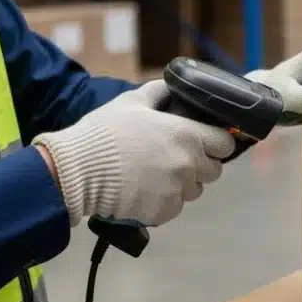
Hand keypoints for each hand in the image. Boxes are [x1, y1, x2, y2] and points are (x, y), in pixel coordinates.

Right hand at [33, 81, 234, 226]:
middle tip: (172, 158)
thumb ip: (160, 93)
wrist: (76, 172)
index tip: (203, 142)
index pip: (225, 144)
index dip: (216, 142)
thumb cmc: (105, 133)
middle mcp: (189, 165)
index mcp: (188, 136)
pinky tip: (143, 191)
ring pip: (194, 190)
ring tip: (154, 175)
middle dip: (199, 165)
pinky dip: (164, 201)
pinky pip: (174, 207)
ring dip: (182, 184)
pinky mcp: (164, 213)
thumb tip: (175, 88)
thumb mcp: (132, 102)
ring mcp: (178, 192)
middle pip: (213, 170)